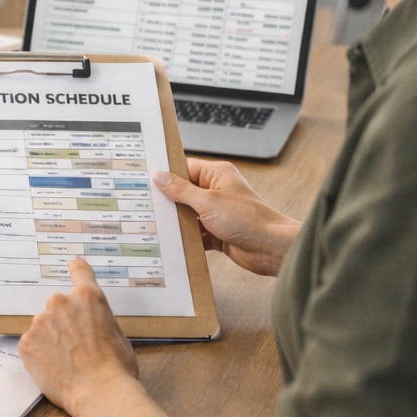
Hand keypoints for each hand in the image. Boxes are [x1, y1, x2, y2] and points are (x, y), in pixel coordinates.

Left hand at [18, 259, 201, 416]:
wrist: (101, 392)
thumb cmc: (116, 367)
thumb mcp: (116, 333)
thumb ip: (97, 319)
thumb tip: (90, 325)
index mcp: (88, 296)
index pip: (79, 271)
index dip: (76, 269)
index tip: (72, 264)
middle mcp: (60, 302)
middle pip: (58, 307)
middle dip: (63, 323)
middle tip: (76, 347)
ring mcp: (40, 322)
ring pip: (43, 328)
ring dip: (50, 339)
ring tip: (67, 362)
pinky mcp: (26, 343)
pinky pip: (31, 346)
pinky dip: (39, 355)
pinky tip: (54, 369)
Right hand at [151, 158, 299, 276]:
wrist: (270, 248)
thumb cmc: (248, 219)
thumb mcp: (207, 201)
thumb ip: (181, 190)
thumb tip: (160, 177)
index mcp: (217, 175)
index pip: (185, 168)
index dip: (166, 174)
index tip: (147, 178)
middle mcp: (217, 191)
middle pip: (184, 192)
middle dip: (169, 200)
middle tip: (147, 203)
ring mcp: (217, 213)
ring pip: (188, 214)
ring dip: (177, 221)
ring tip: (158, 223)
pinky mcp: (218, 232)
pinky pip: (195, 232)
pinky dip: (186, 237)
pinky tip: (174, 240)